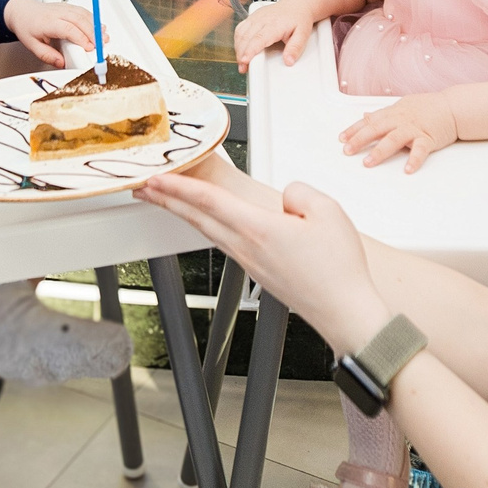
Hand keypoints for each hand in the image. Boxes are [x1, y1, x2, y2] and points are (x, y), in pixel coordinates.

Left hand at [3, 0, 95, 68]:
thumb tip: (61, 63)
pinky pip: (83, 11)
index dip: (81, 38)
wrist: (21, 10)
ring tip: (104, 37)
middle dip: (93, 33)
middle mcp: (57, 13)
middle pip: (79, 20)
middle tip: (101, 44)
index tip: (89, 47)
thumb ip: (47, 55)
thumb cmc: (27, 26)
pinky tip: (98, 27)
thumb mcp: (32, 45)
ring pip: (83, 14)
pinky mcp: (68, 7)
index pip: (68, 28)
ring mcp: (64, 8)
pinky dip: (93, 19)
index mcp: (47, 22)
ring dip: (96, 25)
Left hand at [138, 162, 392, 352]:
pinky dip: (207, 226)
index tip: (155, 177)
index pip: (208, 200)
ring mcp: (251, 262)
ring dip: (184, 213)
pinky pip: (224, 242)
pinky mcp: (259, 271)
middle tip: (143, 187)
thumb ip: (300, 192)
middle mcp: (247, 247)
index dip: (178, 186)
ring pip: (207, 231)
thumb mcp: (328, 211)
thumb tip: (286, 197)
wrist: (344, 311)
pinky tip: (209, 223)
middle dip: (167, 199)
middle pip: (197, 217)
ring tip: (168, 200)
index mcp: (258, 229)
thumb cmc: (338, 269)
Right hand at [233, 1, 317, 67]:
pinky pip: (240, 29)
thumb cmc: (298, 19)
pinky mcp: (251, 17)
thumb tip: (289, 61)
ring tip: (242, 62)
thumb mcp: (303, 34)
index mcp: (275, 24)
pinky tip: (240, 49)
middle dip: (241, 54)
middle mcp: (262, 19)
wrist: (296, 4)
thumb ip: (295, 48)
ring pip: (240, 33)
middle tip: (243, 68)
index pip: (259, 38)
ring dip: (238, 48)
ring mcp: (255, 17)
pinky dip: (237, 41)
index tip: (245, 60)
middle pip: (246, 37)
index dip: (250, 50)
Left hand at [340, 94, 459, 173]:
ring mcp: (414, 128)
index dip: (355, 129)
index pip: (370, 120)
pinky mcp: (429, 138)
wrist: (453, 107)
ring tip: (368, 162)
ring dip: (380, 151)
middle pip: (377, 128)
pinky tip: (407, 170)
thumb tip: (365, 115)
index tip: (342, 138)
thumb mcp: (403, 105)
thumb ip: (383, 113)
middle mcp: (401, 120)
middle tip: (347, 150)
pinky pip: (420, 150)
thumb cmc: (429, 107)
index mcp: (394, 112)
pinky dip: (414, 159)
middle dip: (360, 139)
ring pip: (394, 139)